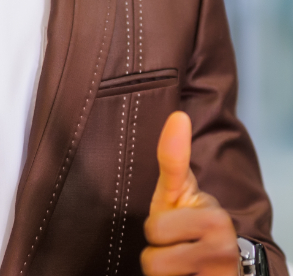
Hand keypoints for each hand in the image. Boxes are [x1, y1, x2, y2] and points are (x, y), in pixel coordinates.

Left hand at [141, 111, 238, 275]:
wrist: (220, 268)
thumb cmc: (189, 224)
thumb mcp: (177, 191)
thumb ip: (173, 158)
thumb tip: (178, 114)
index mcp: (212, 216)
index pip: (161, 221)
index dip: (158, 225)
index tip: (173, 182)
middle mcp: (223, 246)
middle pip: (152, 253)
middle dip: (156, 250)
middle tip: (173, 245)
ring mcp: (222, 272)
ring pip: (156, 272)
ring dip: (163, 271)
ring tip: (179, 263)